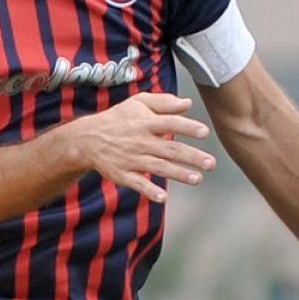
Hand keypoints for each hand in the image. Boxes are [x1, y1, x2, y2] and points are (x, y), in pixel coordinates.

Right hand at [76, 92, 214, 200]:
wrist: (88, 139)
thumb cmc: (118, 119)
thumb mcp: (137, 103)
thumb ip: (163, 102)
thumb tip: (188, 103)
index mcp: (145, 122)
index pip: (170, 123)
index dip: (187, 127)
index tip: (204, 133)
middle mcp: (140, 141)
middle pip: (170, 149)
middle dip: (191, 157)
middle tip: (210, 163)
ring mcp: (131, 159)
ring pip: (159, 167)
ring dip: (178, 174)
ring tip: (197, 179)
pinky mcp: (123, 175)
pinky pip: (138, 184)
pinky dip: (149, 191)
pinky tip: (163, 197)